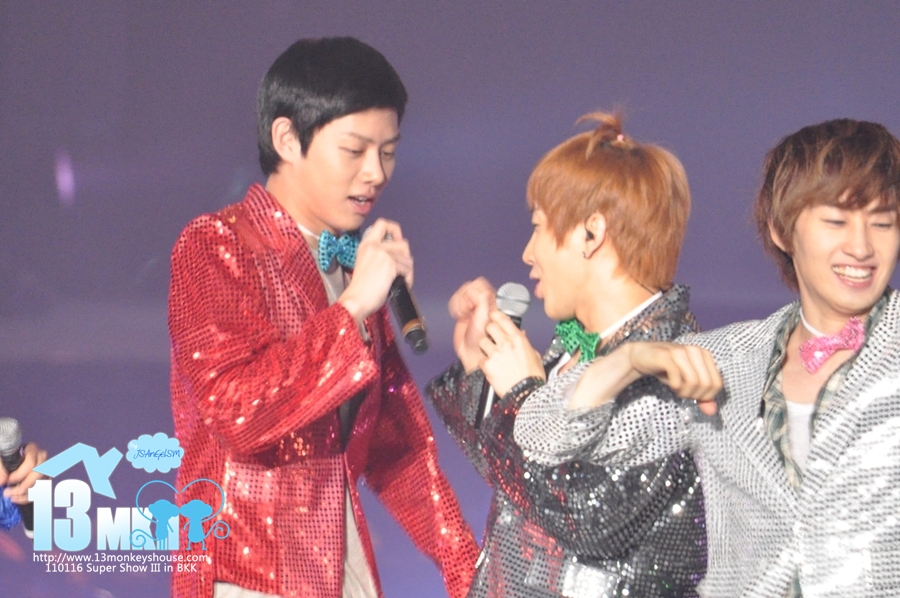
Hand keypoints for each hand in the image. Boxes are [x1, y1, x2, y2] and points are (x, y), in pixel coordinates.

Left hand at [1, 442, 47, 504]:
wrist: (10, 464)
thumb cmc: (6, 460)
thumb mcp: (1, 460)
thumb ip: (0, 468)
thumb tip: (3, 481)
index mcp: (31, 449)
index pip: (31, 463)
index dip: (19, 474)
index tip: (8, 481)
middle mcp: (41, 458)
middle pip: (39, 474)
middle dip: (24, 486)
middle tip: (8, 493)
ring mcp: (45, 468)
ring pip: (42, 483)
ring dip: (26, 494)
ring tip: (11, 497)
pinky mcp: (45, 479)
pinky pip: (42, 490)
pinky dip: (29, 497)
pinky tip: (17, 499)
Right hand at [338, 219, 412, 323]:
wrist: (356, 300)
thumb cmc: (361, 289)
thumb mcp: (367, 264)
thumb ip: (380, 255)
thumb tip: (401, 255)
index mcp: (366, 245)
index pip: (382, 224)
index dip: (395, 230)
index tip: (397, 241)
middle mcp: (374, 246)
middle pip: (403, 243)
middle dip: (406, 258)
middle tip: (402, 270)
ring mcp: (383, 254)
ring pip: (408, 259)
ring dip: (408, 271)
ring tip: (400, 281)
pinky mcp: (390, 264)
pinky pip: (408, 269)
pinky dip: (408, 279)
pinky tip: (401, 285)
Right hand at [448, 278, 495, 372]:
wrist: (473, 352)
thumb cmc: (484, 341)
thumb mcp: (485, 317)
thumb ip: (482, 300)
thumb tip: (474, 290)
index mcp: (491, 301)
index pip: (480, 284)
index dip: (473, 292)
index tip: (473, 304)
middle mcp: (482, 302)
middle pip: (468, 287)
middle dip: (464, 298)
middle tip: (468, 310)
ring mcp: (472, 306)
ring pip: (461, 293)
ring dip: (459, 303)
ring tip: (464, 314)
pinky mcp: (463, 310)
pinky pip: (455, 300)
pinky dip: (455, 307)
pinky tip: (460, 316)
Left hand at [479, 309, 544, 395]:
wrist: (526, 393)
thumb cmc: (533, 377)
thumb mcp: (534, 356)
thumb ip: (525, 343)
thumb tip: (521, 335)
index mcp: (519, 339)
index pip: (503, 319)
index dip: (495, 315)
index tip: (492, 315)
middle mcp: (506, 343)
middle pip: (490, 326)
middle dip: (489, 330)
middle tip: (491, 336)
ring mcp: (496, 354)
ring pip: (482, 341)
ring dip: (485, 347)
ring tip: (491, 355)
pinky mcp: (488, 365)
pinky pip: (481, 359)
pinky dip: (484, 363)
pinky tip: (491, 368)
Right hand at [569, 342, 721, 414]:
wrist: (635, 359)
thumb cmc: (662, 370)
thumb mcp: (684, 384)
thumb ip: (700, 397)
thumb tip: (713, 412)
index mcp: (703, 354)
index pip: (718, 384)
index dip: (706, 396)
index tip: (691, 395)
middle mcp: (694, 349)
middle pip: (708, 385)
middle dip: (694, 395)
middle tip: (680, 392)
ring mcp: (680, 351)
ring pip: (695, 382)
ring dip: (684, 391)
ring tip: (674, 387)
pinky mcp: (666, 355)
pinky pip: (679, 377)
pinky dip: (675, 386)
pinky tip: (667, 382)